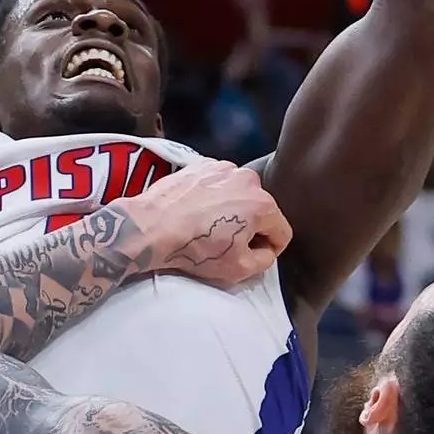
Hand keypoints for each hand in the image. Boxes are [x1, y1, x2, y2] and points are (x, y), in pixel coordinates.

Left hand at [128, 160, 291, 288]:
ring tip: (207, 224)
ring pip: (239, 194)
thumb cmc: (195, 248)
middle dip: (249, 226)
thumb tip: (266, 250)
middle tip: (225, 241)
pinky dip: (213, 195)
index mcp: (263, 205)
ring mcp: (224, 168)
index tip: (250, 255)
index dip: (269, 249)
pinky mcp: (202, 164)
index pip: (282, 231)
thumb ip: (264, 261)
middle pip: (261, 210)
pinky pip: (218, 182)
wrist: (151, 226)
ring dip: (231, 208)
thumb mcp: (238, 268)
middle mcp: (249, 180)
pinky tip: (196, 209)